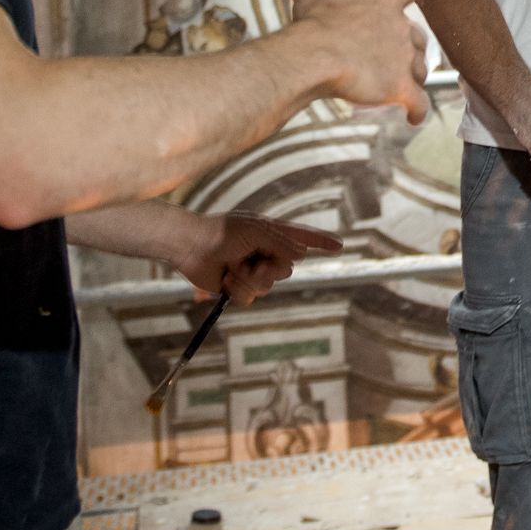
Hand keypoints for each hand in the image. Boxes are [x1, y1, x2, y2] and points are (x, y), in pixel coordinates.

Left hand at [177, 211, 344, 306]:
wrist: (191, 246)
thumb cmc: (222, 232)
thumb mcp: (257, 231)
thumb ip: (281, 243)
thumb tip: (301, 256)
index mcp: (270, 233)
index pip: (302, 237)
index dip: (321, 242)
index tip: (340, 245)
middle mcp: (264, 252)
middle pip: (286, 269)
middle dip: (269, 269)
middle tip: (252, 262)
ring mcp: (251, 270)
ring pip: (267, 286)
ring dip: (249, 280)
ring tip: (232, 268)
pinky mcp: (237, 287)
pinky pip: (249, 298)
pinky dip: (237, 290)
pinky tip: (225, 279)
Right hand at [292, 0, 453, 123]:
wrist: (314, 57)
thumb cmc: (312, 28)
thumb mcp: (310, 4)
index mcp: (382, 3)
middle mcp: (400, 27)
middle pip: (419, 41)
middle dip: (410, 52)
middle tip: (390, 63)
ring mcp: (403, 58)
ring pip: (420, 71)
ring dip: (412, 80)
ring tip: (390, 90)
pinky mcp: (400, 87)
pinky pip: (419, 102)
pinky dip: (418, 111)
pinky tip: (412, 118)